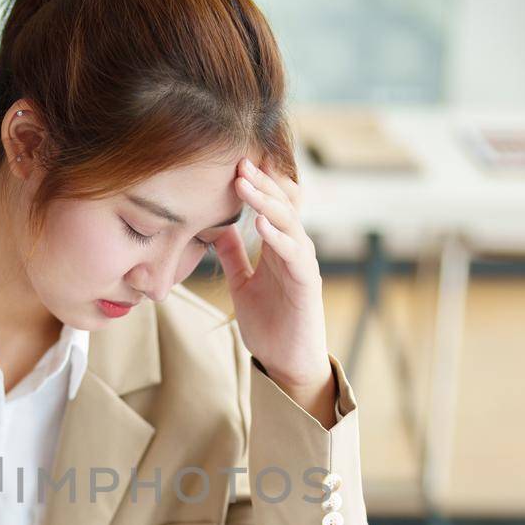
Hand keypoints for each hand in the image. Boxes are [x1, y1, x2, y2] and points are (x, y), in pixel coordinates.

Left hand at [208, 157, 333, 417]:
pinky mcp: (307, 285)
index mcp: (278, 247)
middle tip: (238, 161)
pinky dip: (279, 237)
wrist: (286, 364)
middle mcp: (293, 250)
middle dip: (260, 183)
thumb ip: (233, 255)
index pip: (269, 206)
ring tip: (245, 183)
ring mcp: (302, 265)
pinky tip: (261, 224)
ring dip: (266, 202)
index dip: (255, 185)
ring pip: (289, 223)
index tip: (231, 165)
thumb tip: (217, 227)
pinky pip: (295, 255)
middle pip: (281, 205)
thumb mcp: (242, 284)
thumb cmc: (269, 325)